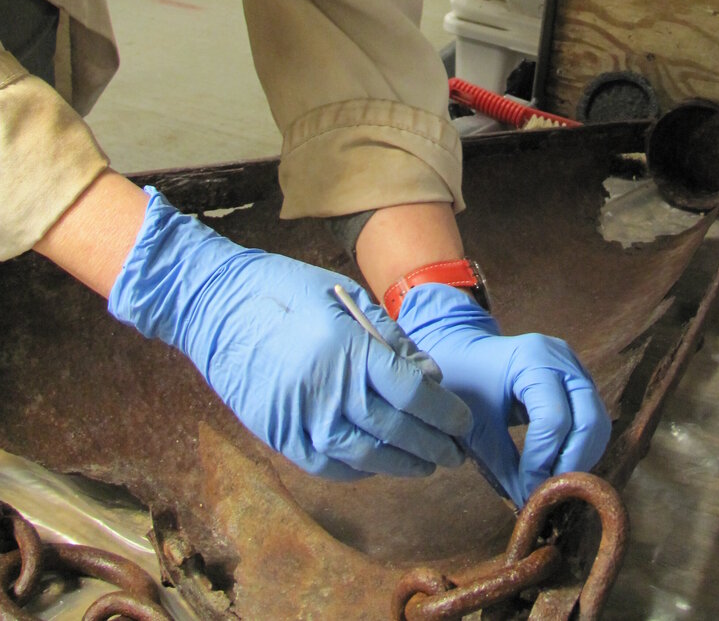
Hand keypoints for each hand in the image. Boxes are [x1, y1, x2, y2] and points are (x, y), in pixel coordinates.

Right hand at [108, 190, 471, 479]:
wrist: (214, 306)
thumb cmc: (285, 290)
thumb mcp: (345, 296)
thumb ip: (390, 337)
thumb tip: (429, 375)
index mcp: (349, 349)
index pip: (413, 393)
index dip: (445, 413)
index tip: (462, 421)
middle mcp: (327, 389)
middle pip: (396, 430)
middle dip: (433, 446)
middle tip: (454, 452)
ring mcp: (300, 418)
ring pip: (365, 457)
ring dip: (402, 465)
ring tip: (425, 464)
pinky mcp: (277, 436)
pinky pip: (327, 466)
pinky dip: (359, 470)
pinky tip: (378, 464)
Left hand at [397, 284, 610, 504]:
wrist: (464, 350)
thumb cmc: (464, 384)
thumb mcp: (476, 428)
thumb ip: (505, 468)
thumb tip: (531, 506)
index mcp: (531, 359)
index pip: (554, 419)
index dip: (544, 462)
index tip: (528, 493)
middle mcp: (561, 358)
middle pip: (588, 420)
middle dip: (572, 464)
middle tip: (549, 495)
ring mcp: (574, 365)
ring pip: (597, 422)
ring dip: (580, 459)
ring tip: (553, 484)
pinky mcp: (579, 379)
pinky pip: (593, 419)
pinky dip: (581, 448)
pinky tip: (559, 466)